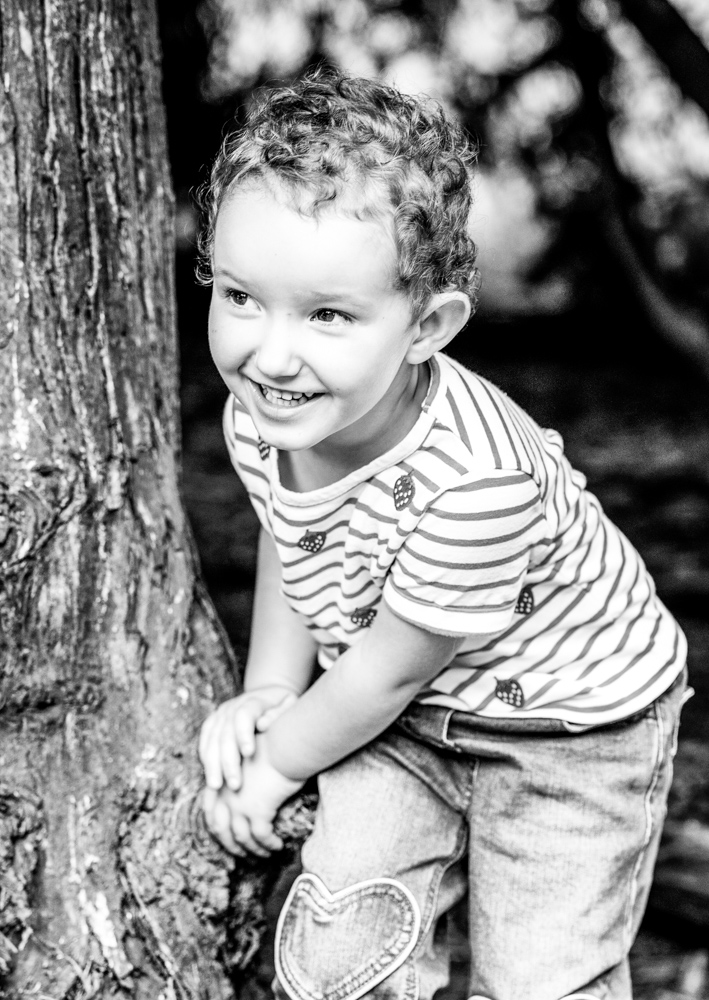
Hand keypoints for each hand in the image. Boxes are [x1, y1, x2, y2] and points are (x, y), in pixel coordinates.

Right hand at [199, 685, 297, 791]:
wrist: (269, 695)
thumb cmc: (284, 706)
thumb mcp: (289, 705)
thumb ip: (279, 713)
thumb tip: (262, 725)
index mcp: (253, 700)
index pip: (243, 715)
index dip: (244, 733)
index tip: (249, 753)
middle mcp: (233, 706)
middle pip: (225, 732)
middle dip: (228, 760)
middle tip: (235, 784)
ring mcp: (220, 714)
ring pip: (211, 739)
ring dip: (212, 764)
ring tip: (217, 786)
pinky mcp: (213, 723)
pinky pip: (205, 741)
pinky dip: (206, 759)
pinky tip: (211, 776)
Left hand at [201, 733, 303, 856]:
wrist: (285, 743)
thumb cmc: (273, 746)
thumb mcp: (248, 760)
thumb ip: (242, 777)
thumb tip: (245, 792)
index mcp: (220, 781)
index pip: (210, 813)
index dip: (218, 829)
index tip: (228, 838)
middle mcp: (224, 795)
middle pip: (221, 830)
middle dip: (231, 846)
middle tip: (243, 854)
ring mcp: (239, 804)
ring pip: (242, 838)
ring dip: (254, 850)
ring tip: (265, 853)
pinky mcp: (258, 810)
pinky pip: (261, 836)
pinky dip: (269, 844)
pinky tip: (278, 845)